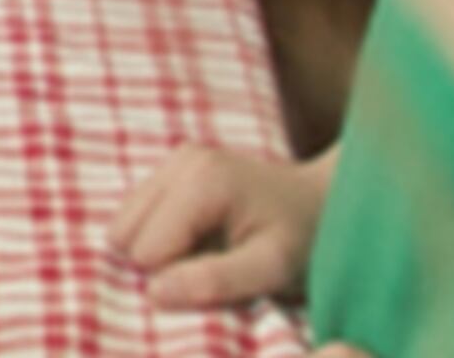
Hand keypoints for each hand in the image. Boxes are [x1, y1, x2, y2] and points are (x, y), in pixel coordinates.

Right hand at [108, 143, 333, 310]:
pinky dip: (158, 235)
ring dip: (157, 250)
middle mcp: (180, 161)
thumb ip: (216, 281)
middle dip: (160, 264)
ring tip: (207, 253)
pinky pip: (137, 213)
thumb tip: (153, 294)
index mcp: (201, 182)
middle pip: (125, 235)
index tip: (219, 279)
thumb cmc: (306, 240)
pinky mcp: (174, 164)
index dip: (176, 278)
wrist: (329, 202)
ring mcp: (175, 159)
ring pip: (124, 224)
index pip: (145, 252)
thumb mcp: (273, 268)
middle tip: (213, 267)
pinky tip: (199, 238)